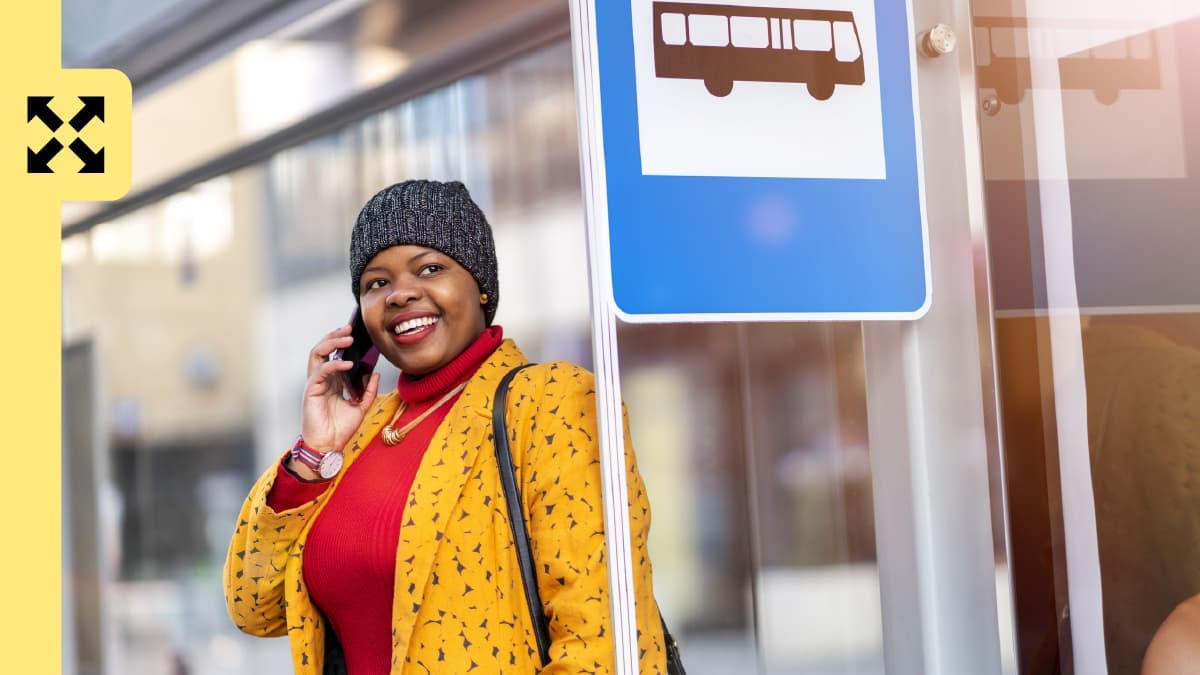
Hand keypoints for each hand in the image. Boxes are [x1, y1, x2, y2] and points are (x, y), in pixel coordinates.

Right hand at [299, 324, 380, 455]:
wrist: (329, 446)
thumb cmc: (340, 429)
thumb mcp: (361, 407)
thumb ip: (368, 391)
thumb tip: (375, 374)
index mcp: (332, 382)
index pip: (333, 355)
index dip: (341, 342)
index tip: (355, 333)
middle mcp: (321, 379)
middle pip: (323, 349)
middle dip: (335, 336)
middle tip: (349, 328)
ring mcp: (315, 384)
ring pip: (317, 354)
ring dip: (331, 343)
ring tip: (347, 337)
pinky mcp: (311, 390)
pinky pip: (321, 371)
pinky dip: (334, 365)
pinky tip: (348, 363)